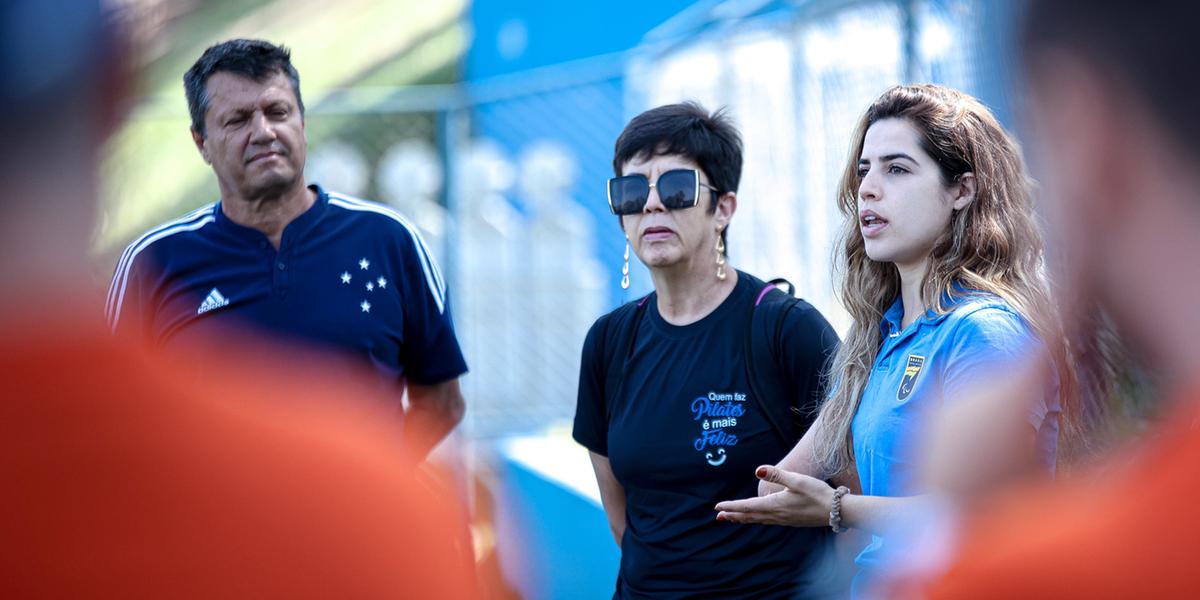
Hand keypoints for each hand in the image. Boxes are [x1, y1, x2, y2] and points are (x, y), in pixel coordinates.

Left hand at [714, 465, 835, 526]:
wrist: (837, 511)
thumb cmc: (818, 493)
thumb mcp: (797, 480)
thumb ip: (776, 474)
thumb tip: (757, 470)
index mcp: (775, 505)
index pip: (748, 506)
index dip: (732, 506)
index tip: (717, 507)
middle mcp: (777, 515)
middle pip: (750, 516)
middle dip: (733, 515)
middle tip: (718, 517)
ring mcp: (784, 520)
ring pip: (758, 520)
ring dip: (743, 518)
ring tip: (731, 519)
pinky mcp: (790, 521)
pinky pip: (767, 521)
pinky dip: (756, 520)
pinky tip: (756, 518)